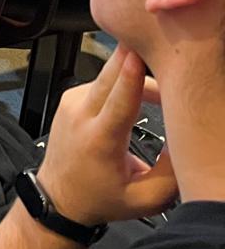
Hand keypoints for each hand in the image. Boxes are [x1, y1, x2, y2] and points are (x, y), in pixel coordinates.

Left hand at [36, 47, 175, 227]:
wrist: (59, 197)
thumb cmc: (101, 198)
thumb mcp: (145, 198)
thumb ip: (172, 173)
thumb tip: (189, 143)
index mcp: (100, 140)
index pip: (118, 101)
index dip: (131, 76)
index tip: (139, 55)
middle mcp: (81, 115)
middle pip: (110, 76)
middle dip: (136, 58)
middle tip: (164, 49)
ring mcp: (72, 103)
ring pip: (108, 75)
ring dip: (136, 74)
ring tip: (164, 87)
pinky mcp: (71, 97)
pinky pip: (102, 81)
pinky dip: (122, 82)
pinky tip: (140, 93)